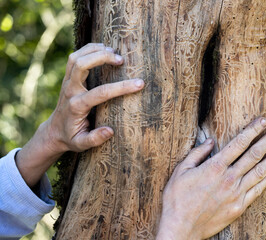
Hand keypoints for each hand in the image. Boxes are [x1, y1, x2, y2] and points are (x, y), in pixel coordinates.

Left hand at [16, 43, 143, 186]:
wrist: (54, 131)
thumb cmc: (71, 137)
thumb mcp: (81, 144)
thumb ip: (94, 139)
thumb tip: (110, 131)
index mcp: (77, 106)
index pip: (101, 93)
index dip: (121, 87)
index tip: (139, 84)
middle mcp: (70, 90)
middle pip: (81, 64)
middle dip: (102, 58)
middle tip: (121, 60)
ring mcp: (67, 82)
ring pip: (76, 57)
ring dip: (95, 50)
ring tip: (114, 51)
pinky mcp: (67, 77)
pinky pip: (75, 56)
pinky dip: (89, 49)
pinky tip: (103, 50)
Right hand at [157, 118, 265, 239]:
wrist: (181, 227)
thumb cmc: (177, 199)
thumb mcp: (180, 171)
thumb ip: (197, 154)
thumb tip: (211, 141)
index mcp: (214, 167)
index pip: (239, 143)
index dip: (253, 130)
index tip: (263, 121)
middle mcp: (229, 178)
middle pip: (254, 155)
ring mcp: (236, 194)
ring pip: (259, 172)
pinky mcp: (239, 207)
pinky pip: (257, 190)